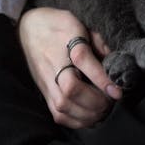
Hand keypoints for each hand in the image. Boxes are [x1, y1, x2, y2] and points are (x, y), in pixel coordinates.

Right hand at [19, 7, 122, 128]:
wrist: (28, 28)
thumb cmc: (58, 25)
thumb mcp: (80, 24)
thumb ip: (97, 43)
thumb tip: (112, 64)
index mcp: (66, 41)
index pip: (83, 60)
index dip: (101, 78)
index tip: (117, 91)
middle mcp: (54, 63)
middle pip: (71, 90)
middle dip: (95, 101)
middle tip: (111, 101)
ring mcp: (46, 80)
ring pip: (63, 106)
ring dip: (87, 114)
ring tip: (102, 111)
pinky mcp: (43, 92)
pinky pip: (57, 114)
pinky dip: (75, 121)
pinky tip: (89, 117)